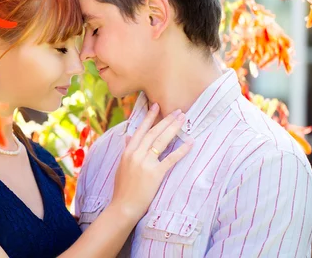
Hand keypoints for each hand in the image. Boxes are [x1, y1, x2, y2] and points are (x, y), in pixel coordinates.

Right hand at [110, 103, 191, 221]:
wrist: (123, 206)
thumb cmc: (122, 188)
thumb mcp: (121, 166)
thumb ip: (126, 150)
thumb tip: (128, 137)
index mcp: (128, 151)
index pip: (140, 130)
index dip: (149, 117)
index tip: (156, 105)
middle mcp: (136, 154)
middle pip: (154, 132)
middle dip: (166, 120)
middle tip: (178, 111)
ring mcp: (145, 163)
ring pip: (162, 141)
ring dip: (174, 129)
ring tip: (183, 119)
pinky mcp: (155, 174)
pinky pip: (171, 159)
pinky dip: (182, 150)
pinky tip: (190, 143)